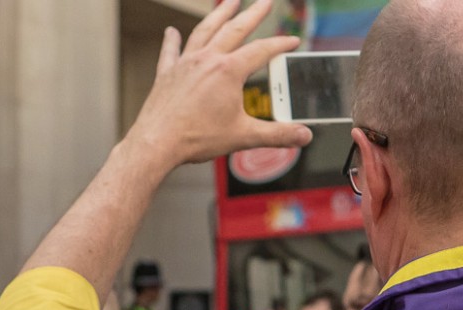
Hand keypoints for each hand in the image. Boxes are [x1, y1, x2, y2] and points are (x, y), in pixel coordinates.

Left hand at [123, 0, 310, 169]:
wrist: (157, 143)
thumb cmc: (197, 138)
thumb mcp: (243, 136)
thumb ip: (277, 135)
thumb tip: (304, 136)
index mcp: (229, 71)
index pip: (262, 51)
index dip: (281, 45)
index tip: (292, 41)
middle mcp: (207, 60)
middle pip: (235, 29)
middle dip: (254, 13)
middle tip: (265, 1)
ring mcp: (186, 63)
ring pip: (205, 30)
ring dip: (219, 14)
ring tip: (230, 1)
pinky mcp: (167, 73)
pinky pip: (171, 51)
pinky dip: (172, 40)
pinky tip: (172, 31)